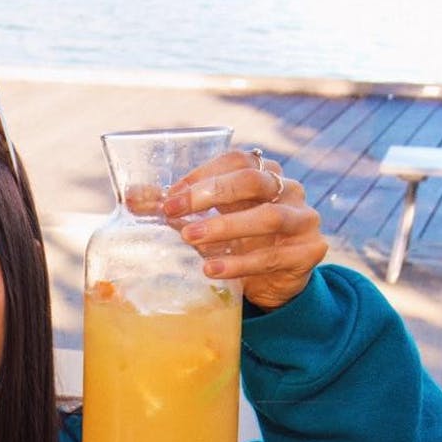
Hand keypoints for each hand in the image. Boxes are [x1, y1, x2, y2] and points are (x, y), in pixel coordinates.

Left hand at [162, 148, 328, 310]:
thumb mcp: (208, 220)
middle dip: (210, 193)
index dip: (202, 174)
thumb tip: (132, 197)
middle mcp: (289, 190)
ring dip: (224, 227)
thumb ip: (175, 208)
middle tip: (172, 212)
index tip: (169, 195)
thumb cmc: (239, 241)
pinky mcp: (309, 252)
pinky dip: (239, 263)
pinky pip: (272, 256)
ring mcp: (303, 220)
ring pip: (268, 217)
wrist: (276, 281)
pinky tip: (211, 270)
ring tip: (189, 239)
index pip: (236, 160)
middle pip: (253, 181)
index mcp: (265, 174)